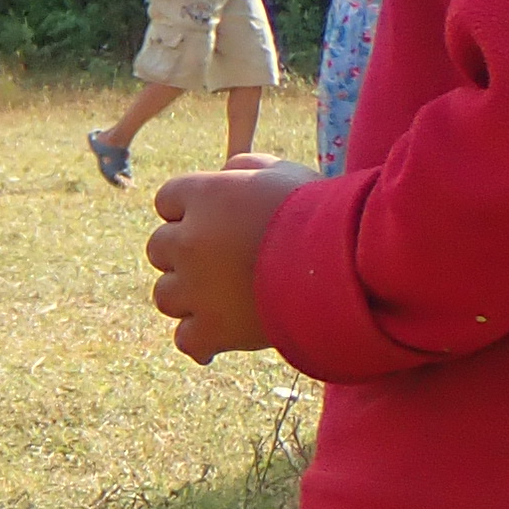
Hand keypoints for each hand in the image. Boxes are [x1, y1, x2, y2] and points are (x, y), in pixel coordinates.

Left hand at [146, 156, 312, 361]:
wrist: (350, 262)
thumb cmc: (322, 211)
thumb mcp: (284, 173)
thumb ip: (245, 168)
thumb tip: (224, 174)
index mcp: (203, 197)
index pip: (167, 200)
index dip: (189, 209)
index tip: (216, 219)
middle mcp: (188, 242)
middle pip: (158, 248)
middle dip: (184, 253)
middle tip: (220, 259)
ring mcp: (196, 289)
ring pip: (165, 295)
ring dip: (188, 296)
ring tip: (223, 297)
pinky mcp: (214, 330)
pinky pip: (187, 340)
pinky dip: (202, 340)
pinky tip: (218, 337)